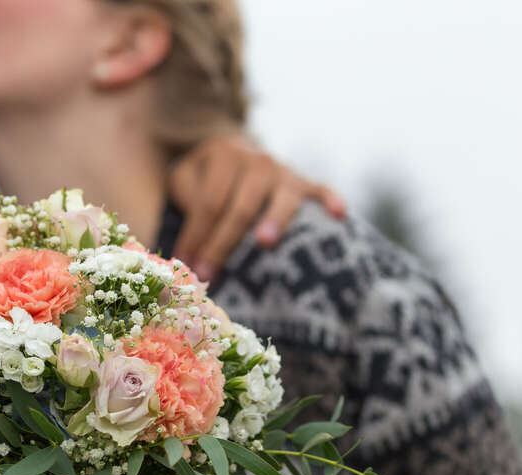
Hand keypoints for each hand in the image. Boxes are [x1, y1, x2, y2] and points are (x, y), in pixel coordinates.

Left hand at [169, 133, 345, 279]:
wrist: (237, 152)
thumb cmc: (206, 178)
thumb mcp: (186, 179)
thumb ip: (185, 202)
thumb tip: (181, 246)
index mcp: (223, 155)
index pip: (209, 203)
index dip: (195, 235)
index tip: (185, 265)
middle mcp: (257, 160)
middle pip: (240, 207)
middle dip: (221, 244)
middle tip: (208, 274)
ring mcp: (285, 172)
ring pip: (281, 199)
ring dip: (274, 219)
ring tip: (264, 242)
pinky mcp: (306, 184)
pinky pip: (322, 190)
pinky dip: (330, 200)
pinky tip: (339, 214)